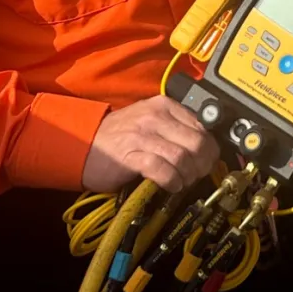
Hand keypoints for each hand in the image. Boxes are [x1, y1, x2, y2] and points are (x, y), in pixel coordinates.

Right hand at [81, 95, 219, 193]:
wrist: (82, 145)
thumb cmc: (120, 137)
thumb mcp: (150, 122)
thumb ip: (175, 129)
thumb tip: (204, 149)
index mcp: (164, 106)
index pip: (202, 127)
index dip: (210, 149)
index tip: (208, 162)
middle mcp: (155, 116)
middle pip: (197, 142)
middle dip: (203, 164)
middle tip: (197, 175)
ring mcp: (142, 135)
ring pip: (182, 157)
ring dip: (188, 175)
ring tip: (183, 182)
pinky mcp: (130, 155)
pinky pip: (162, 169)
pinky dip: (171, 181)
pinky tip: (171, 185)